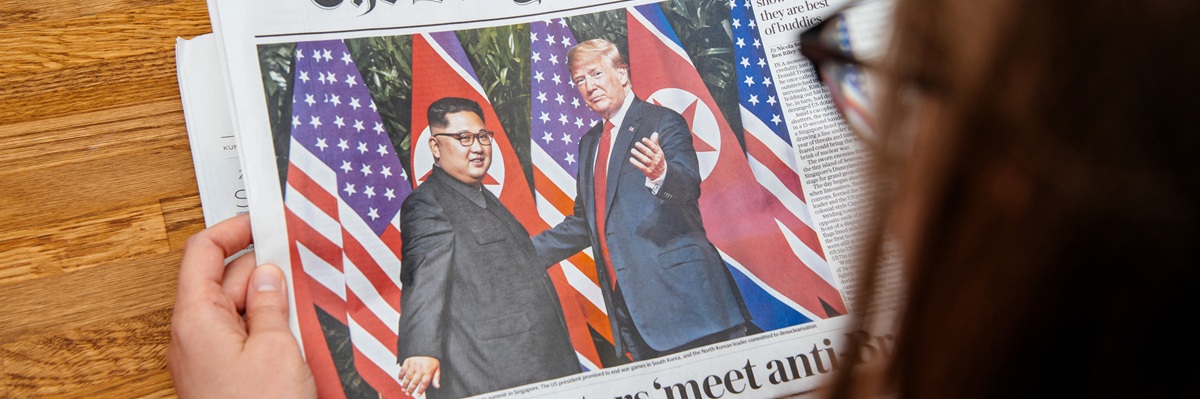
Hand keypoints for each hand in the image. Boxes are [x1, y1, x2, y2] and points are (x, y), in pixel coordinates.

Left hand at [167, 214, 315, 398]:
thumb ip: (269, 303)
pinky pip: (245, 336)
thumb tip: (267, 273)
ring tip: (305, 305)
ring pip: (239, 310)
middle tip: (301, 263)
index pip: (203, 253)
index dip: (233, 230)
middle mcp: (194, 335)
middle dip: (263, 270)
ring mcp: (207, 357)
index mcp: (195, 318)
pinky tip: (297, 333)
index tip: (263, 220)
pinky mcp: (224, 375)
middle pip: (226, 280)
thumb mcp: (276, 348)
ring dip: (271, 302)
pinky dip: (269, 327)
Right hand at [399, 356, 441, 396]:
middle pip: (414, 382)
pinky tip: (399, 379)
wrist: (426, 346)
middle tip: (408, 393)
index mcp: (428, 372)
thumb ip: (437, 377)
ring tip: (403, 389)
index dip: (421, 390)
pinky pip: (403, 370)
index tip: (418, 395)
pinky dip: (400, 375)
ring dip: (405, 384)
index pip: (424, 384)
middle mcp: (420, 370)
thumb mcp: (437, 367)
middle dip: (411, 389)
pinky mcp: (408, 361)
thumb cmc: (432, 358)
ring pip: (408, 377)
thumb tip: (437, 387)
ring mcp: (413, 365)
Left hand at [630, 132, 665, 179]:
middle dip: (642, 148)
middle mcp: (656, 159)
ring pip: (645, 160)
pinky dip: (636, 163)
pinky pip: (641, 167)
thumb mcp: (658, 151)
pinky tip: (631, 159)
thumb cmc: (658, 160)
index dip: (649, 143)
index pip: (654, 147)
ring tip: (632, 150)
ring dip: (638, 155)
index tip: (643, 139)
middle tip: (636, 144)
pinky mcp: (648, 171)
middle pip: (649, 153)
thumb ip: (655, 143)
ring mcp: (652, 166)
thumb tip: (655, 133)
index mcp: (659, 153)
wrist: (662, 173)